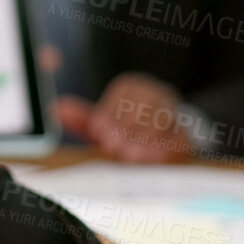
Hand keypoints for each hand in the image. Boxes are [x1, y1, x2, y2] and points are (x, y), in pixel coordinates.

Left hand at [57, 72, 193, 163]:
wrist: (170, 135)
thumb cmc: (130, 129)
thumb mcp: (104, 124)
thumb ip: (82, 119)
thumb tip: (56, 109)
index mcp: (130, 86)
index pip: (120, 96)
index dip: (109, 115)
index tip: (100, 132)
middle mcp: (152, 92)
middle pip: (139, 108)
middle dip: (126, 130)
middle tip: (114, 146)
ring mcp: (172, 108)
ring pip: (159, 119)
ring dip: (145, 138)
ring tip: (132, 155)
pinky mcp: (187, 128)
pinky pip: (177, 134)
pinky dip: (165, 146)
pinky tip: (154, 157)